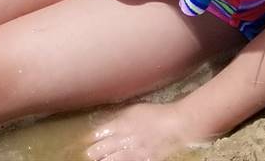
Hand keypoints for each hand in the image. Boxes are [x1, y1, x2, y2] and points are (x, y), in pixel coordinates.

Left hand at [86, 103, 205, 160]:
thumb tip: (108, 122)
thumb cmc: (157, 114)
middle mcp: (125, 138)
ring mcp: (134, 151)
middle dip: (94, 152)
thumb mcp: (135, 109)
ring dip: (104, 160)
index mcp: (122, 124)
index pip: (100, 133)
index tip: (89, 140)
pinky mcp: (144, 159)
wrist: (176, 125)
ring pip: (113, 159)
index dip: (93, 138)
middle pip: (103, 148)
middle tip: (89, 154)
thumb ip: (120, 116)